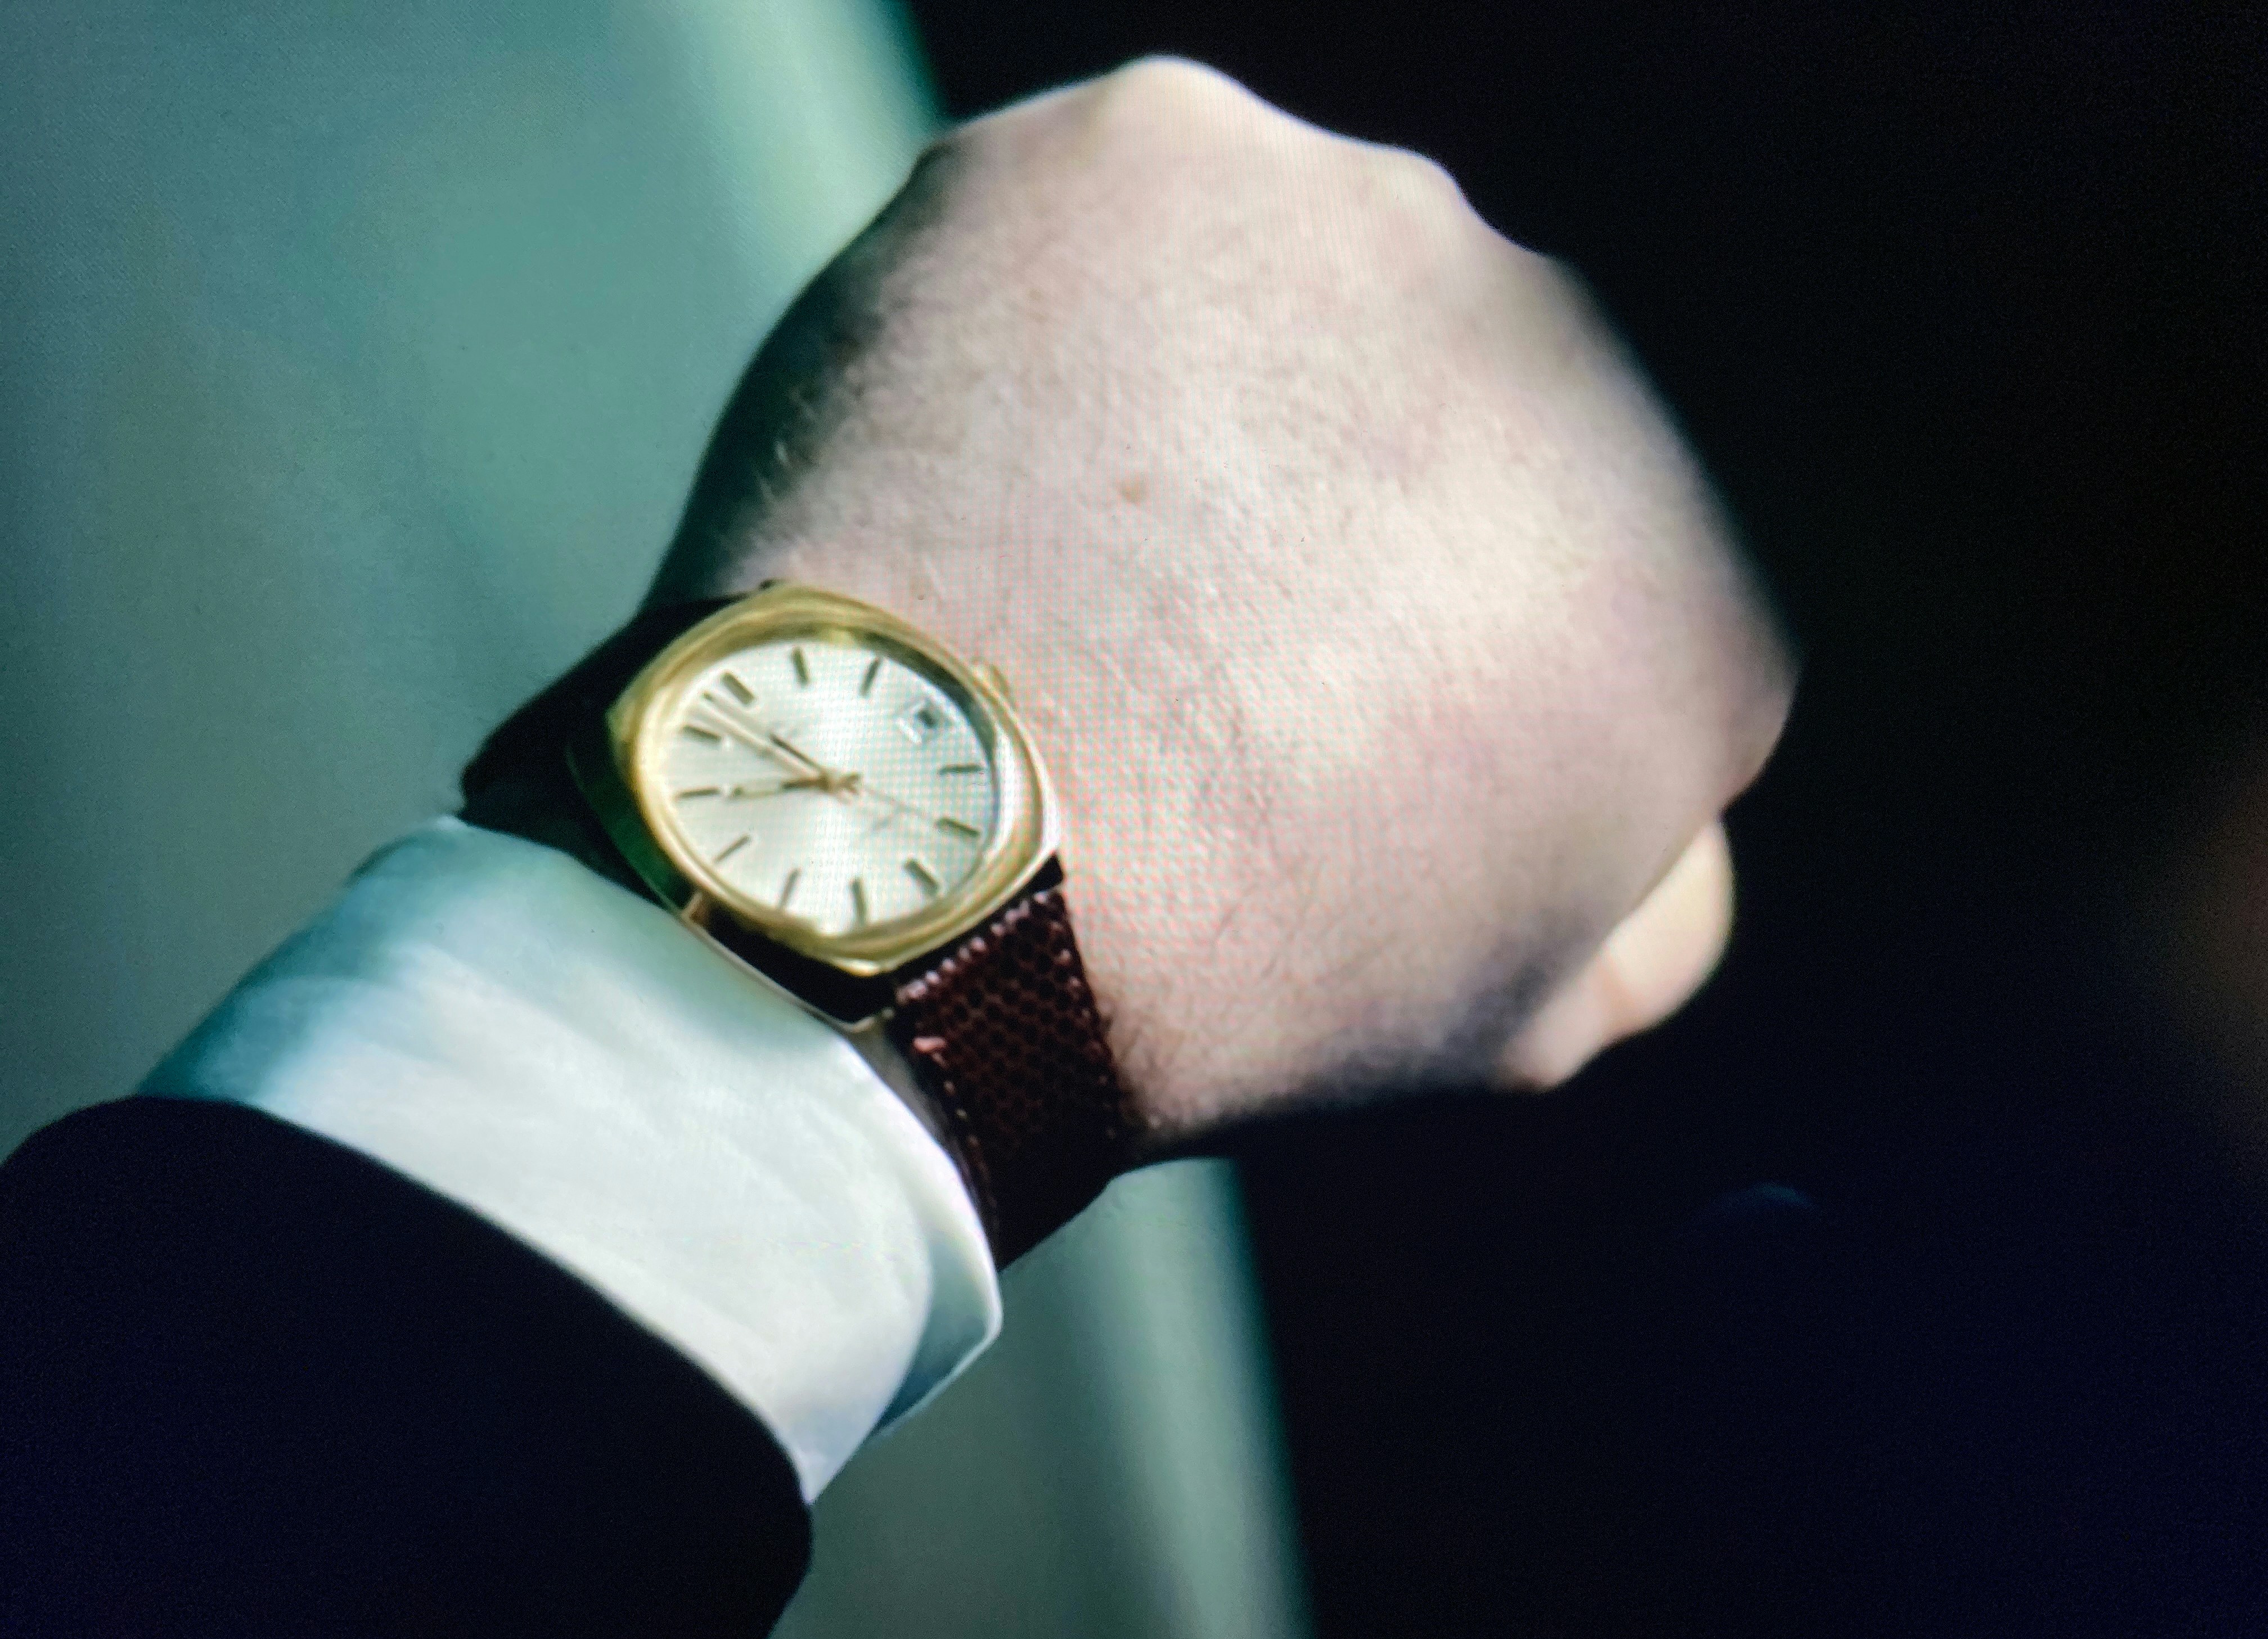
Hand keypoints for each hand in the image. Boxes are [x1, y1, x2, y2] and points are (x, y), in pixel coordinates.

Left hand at [647, 60, 1793, 1148]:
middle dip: (1356, 502)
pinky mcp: (1152, 147)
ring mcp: (1358, 220)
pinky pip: (1125, 225)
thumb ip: (1660, 888)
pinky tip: (1012, 457)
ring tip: (1092, 554)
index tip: (1325, 713)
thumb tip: (1674, 798)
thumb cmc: (1231, 968)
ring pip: (1302, 296)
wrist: (946, 862)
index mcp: (1692, 574)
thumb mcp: (1530, 1012)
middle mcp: (1575, 349)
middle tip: (1195, 631)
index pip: (1603, 574)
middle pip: (1458, 411)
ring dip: (1227, 395)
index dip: (1452, 649)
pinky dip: (1072, 317)